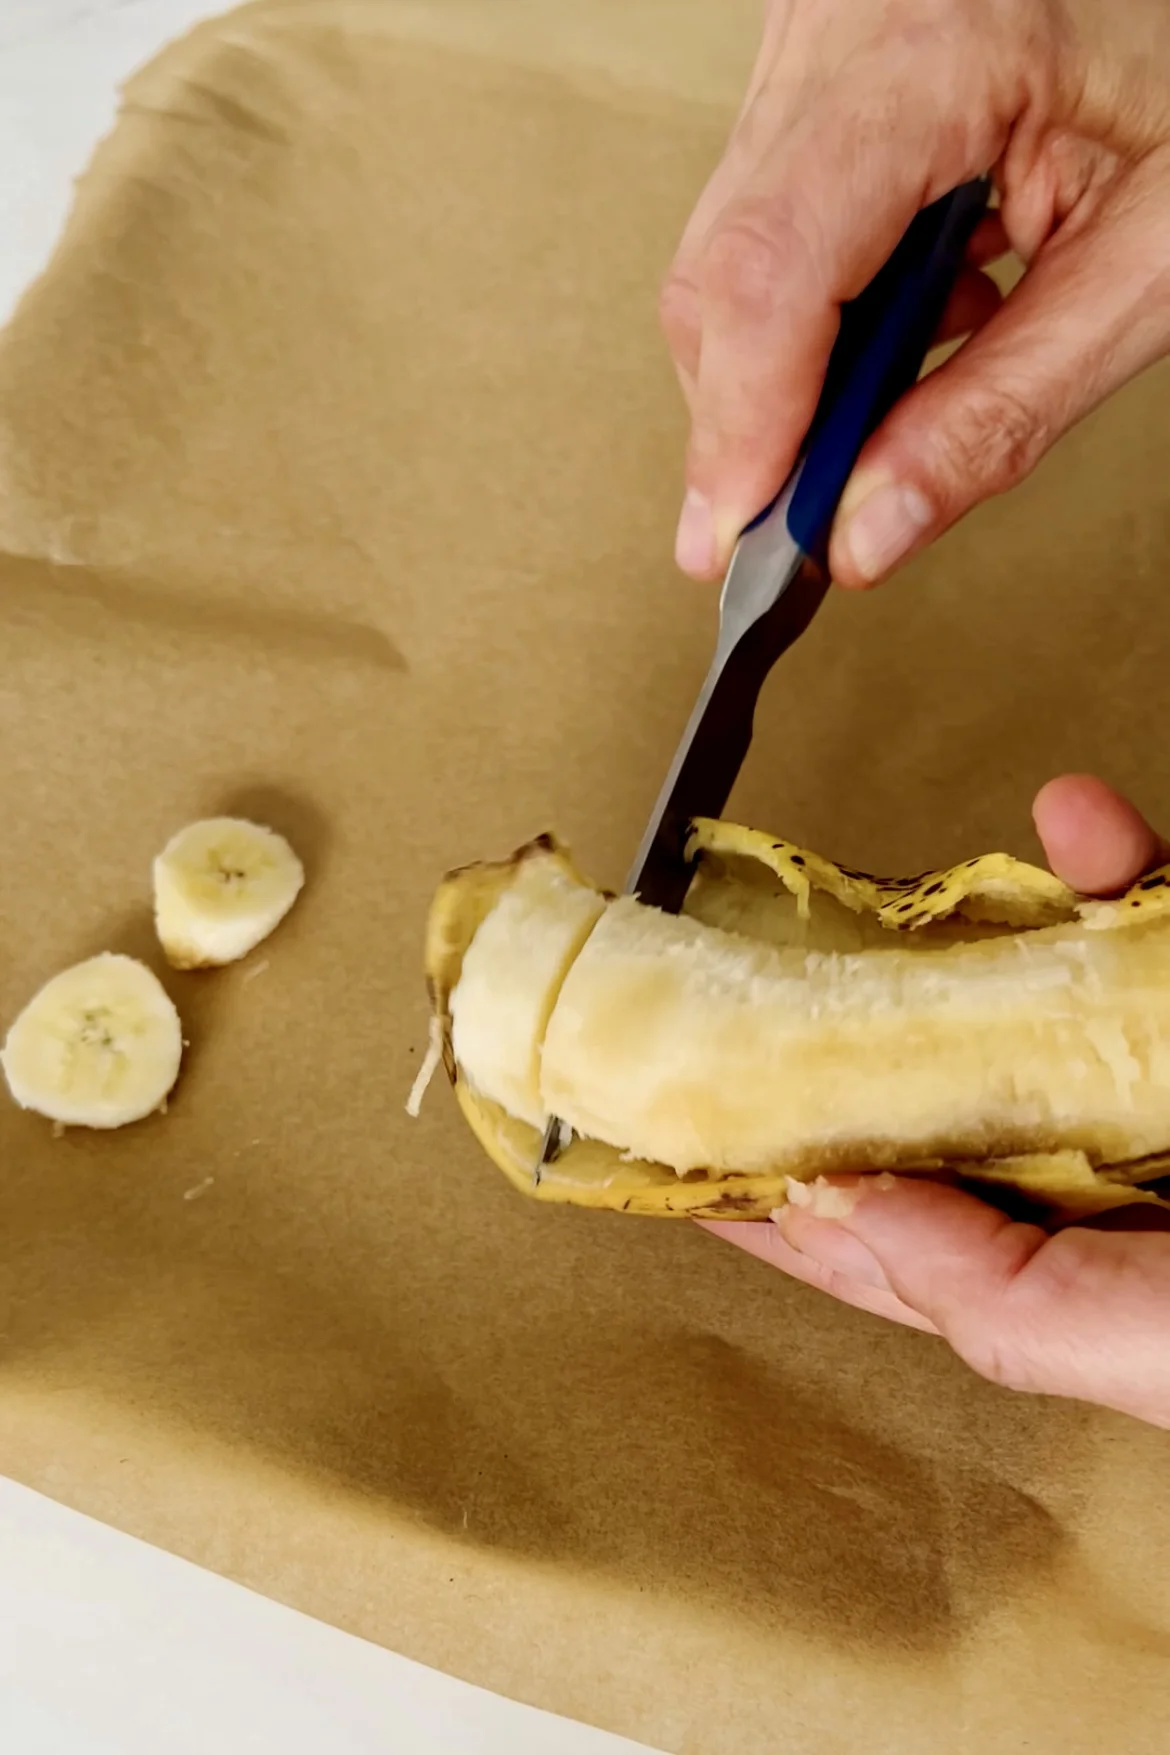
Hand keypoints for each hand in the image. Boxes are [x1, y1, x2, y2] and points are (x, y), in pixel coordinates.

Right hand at [662, 0, 1169, 584]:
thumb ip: (1004, 409)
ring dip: (797, 368)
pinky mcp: (811, 70)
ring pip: (726, 258)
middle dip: (759, 420)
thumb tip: (865, 531)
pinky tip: (918, 309)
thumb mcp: (1144, 260)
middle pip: (724, 274)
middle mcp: (843, 30)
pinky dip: (818, 310)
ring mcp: (814, 40)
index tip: (733, 543)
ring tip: (916, 378)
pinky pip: (762, 219)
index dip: (740, 426)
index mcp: (935, 52)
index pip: (772, 269)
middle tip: (813, 515)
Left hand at [702, 775, 1169, 1429]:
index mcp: (1062, 1276)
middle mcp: (1090, 1178)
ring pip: (1017, 1003)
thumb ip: (1007, 1299)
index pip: (874, 1240)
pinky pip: (1151, 922)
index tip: (648, 1140)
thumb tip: (840, 1212)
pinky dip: (1116, 866)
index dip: (760, 1197)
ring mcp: (1145, 1083)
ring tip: (849, 904)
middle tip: (715, 981)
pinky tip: (1088, 820)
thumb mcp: (1157, 1346)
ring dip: (943, 940)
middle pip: (924, 1104)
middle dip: (828, 1044)